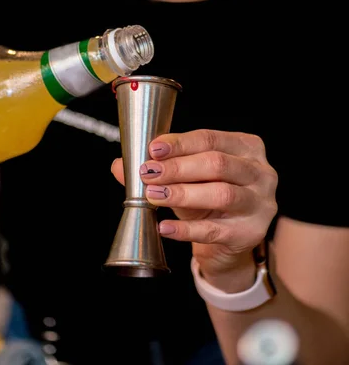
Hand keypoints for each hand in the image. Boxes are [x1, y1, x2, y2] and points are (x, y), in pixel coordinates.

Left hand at [111, 129, 277, 290]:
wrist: (227, 242)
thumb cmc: (208, 200)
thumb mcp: (187, 178)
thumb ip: (159, 167)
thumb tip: (120, 163)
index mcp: (247, 147)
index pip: (211, 139)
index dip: (180, 143)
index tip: (153, 149)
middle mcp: (261, 172)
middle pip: (217, 164)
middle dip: (178, 167)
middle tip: (148, 173)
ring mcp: (260, 204)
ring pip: (221, 194)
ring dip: (182, 193)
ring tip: (153, 195)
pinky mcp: (250, 233)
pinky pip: (214, 230)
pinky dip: (185, 229)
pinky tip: (164, 226)